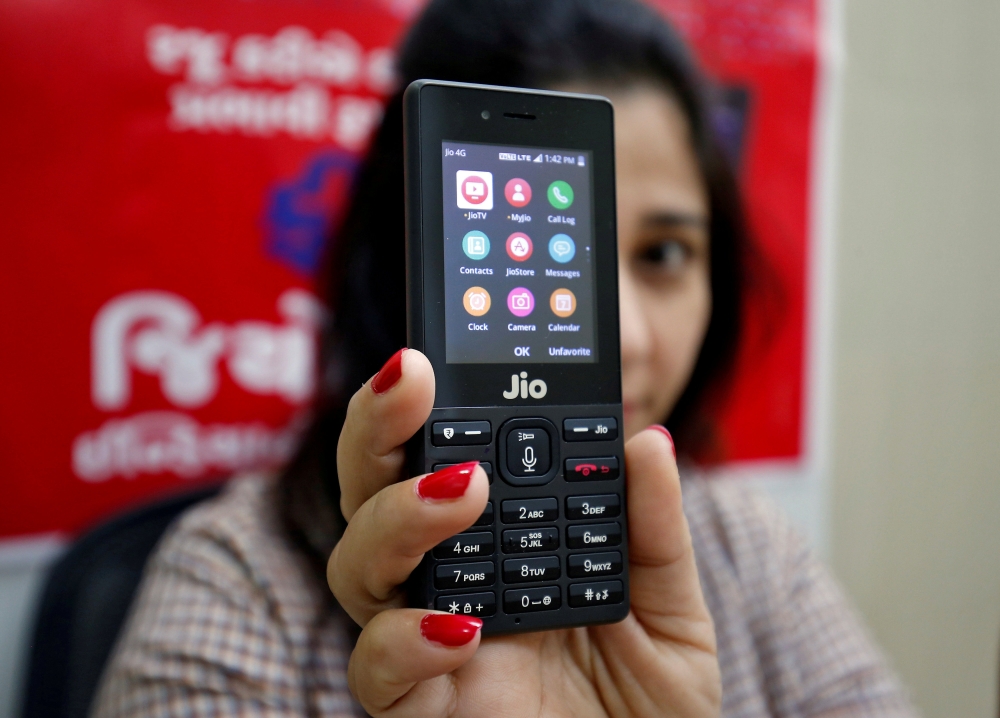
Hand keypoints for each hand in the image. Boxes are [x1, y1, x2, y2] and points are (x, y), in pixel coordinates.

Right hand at [327, 349, 719, 716]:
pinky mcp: (418, 706)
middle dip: (378, 424)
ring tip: (463, 490)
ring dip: (398, 514)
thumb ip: (653, 531)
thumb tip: (648, 440)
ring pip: (358, 562)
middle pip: (373, 488)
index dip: (426, 401)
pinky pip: (375, 666)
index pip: (438, 454)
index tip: (440, 350)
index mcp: (496, 540)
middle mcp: (446, 578)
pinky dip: (405, 637)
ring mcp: (425, 638)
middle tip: (413, 377)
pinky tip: (459, 626)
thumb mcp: (669, 610)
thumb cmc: (644, 707)